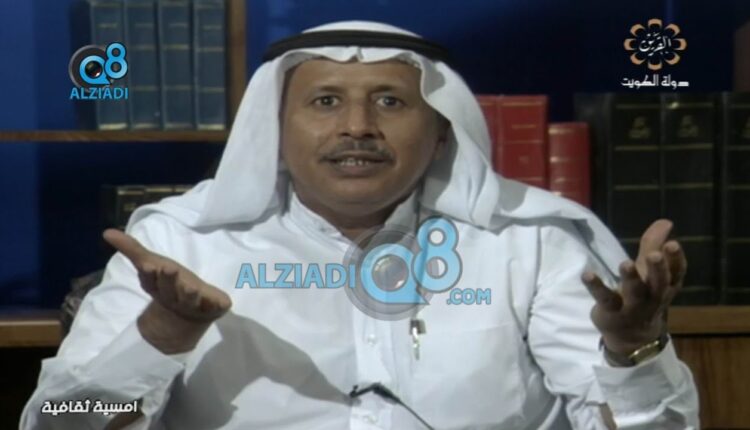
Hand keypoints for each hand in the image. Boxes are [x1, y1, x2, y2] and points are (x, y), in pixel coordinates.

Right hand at [103, 229, 231, 352]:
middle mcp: (173, 297)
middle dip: (168, 281)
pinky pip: (216, 307)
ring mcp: (194, 305)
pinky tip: (223, 302)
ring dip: (189, 294)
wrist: (189, 314)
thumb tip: (107, 232)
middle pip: (169, 290)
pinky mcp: (214, 308)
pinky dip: (219, 305)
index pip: (151, 280)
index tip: (149, 265)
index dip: (150, 274)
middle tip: (169, 269)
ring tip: (190, 286)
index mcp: (158, 286)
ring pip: (190, 300)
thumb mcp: (152, 265)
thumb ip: (133, 249)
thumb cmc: (169, 284)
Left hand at [581, 219, 686, 355]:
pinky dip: (596, 287)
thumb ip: (653, 245)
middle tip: (654, 255)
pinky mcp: (611, 311)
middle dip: (658, 269)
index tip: (673, 244)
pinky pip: (604, 299)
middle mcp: (652, 297)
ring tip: (625, 263)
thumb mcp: (649, 271)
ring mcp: (632, 306)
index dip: (676, 260)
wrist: (631, 336)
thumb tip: (666, 222)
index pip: (676, 273)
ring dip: (630, 278)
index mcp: (665, 286)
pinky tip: (587, 274)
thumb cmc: (644, 296)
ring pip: (634, 292)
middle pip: (658, 283)